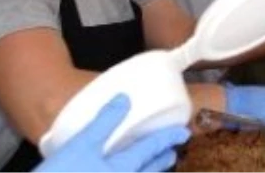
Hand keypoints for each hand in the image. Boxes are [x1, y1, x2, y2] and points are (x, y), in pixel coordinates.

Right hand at [37, 94, 188, 172]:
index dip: (167, 139)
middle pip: (149, 170)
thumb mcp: (80, 144)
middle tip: (173, 152)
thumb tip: (125, 99)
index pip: (150, 149)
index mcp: (122, 168)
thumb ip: (104, 122)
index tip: (184, 132)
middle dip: (162, 160)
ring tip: (158, 166)